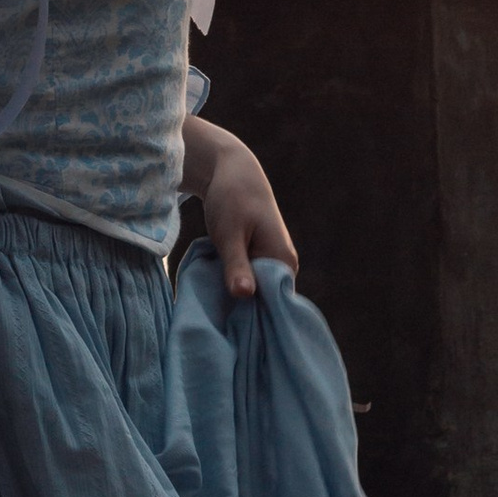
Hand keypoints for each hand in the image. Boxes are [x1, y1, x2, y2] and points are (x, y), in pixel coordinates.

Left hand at [185, 117, 297, 301]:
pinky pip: (250, 278)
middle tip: (214, 318)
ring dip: (235, 295)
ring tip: (213, 305)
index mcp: (283, 260)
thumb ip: (237, 265)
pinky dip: (234, 282)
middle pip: (264, 299)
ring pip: (255, 289)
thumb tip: (245, 295)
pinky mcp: (261, 257)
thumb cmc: (231, 199)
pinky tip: (217, 288)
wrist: (233, 171)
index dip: (250, 315)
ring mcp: (273, 260)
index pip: (272, 303)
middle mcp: (284, 264)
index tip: (226, 325)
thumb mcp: (229, 234)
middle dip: (241, 307)